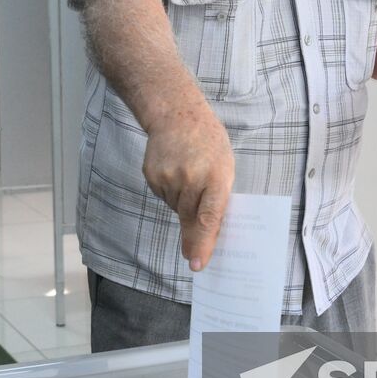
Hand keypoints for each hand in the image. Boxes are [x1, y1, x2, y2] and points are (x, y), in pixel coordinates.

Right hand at [142, 105, 234, 271]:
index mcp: (216, 175)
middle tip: (192, 257)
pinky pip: (164, 197)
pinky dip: (171, 193)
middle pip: (189, 218)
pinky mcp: (152, 176)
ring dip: (183, 204)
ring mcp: (167, 177)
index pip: (209, 216)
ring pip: (176, 208)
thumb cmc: (208, 142)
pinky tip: (175, 174)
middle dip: (192, 237)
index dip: (203, 242)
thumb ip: (219, 196)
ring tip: (188, 180)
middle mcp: (190, 178)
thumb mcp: (224, 165)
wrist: (176, 114)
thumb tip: (209, 230)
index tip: (197, 263)